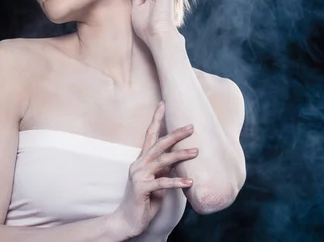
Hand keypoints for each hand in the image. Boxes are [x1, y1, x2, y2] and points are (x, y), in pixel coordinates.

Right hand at [109, 102, 197, 238]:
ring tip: (196, 151)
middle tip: (191, 127)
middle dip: (175, 134)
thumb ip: (164, 168)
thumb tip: (178, 158)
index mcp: (141, 160)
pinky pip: (162, 183)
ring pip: (161, 161)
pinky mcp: (142, 189)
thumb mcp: (156, 180)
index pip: (149, 135)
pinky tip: (190, 182)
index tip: (163, 104)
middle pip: (158, 144)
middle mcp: (138, 164)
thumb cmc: (144, 200)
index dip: (156, 119)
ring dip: (180, 155)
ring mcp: (139, 176)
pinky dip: (177, 181)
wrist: (127, 220)